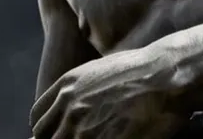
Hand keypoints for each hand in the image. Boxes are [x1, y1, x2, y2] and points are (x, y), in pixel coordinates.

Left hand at [31, 47, 187, 138]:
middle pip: (45, 137)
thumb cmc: (140, 71)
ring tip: (94, 138)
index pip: (38, 118)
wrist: (165, 77)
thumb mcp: (97, 71)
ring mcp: (85, 128)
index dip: (45, 130)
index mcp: (66, 88)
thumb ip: (77, 90)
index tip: (54, 135)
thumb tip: (72, 103)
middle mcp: (70, 108)